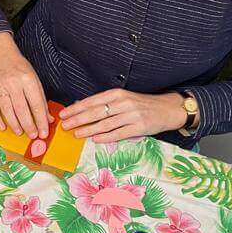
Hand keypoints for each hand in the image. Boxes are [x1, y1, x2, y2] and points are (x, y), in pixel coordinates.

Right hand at [0, 32, 50, 139]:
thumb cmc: (20, 69)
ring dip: (14, 124)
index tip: (44, 132)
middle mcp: (13, 83)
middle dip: (29, 125)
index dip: (40, 120)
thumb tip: (48, 119)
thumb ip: (41, 100)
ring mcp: (0, 87)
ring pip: (7, 110)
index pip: (36, 104)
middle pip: (22, 109)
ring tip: (20, 132)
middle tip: (33, 136)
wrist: (2, 56)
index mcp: (28, 79)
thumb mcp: (35, 80)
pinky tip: (3, 127)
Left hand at [58, 89, 187, 142]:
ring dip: (89, 129)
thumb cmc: (141, 104)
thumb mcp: (123, 99)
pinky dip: (106, 137)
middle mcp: (124, 102)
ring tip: (76, 134)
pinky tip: (95, 139)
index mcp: (117, 94)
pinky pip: (119, 133)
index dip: (76, 108)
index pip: (92, 101)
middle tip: (65, 125)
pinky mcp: (139, 127)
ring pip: (105, 123)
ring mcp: (132, 115)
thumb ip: (104, 103)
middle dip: (78, 119)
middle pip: (96, 112)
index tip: (64, 114)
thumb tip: (80, 107)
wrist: (167, 109)